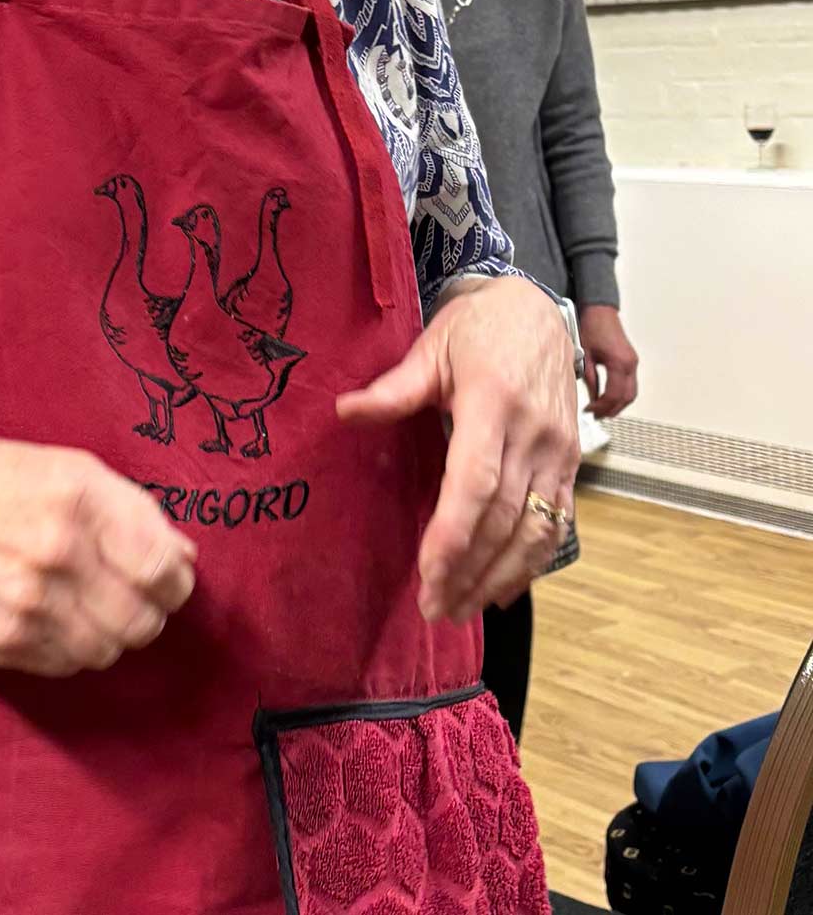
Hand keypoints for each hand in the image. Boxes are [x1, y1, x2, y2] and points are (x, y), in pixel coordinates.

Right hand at [0, 439, 196, 677]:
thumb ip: (131, 508)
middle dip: (147, 613)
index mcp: (78, 498)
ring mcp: (28, 603)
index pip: (160, 567)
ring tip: (90, 606)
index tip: (169, 578)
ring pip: (107, 650)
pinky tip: (57, 619)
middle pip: (141, 620)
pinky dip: (73, 650)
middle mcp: (56, 552)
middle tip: (133, 596)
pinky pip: (67, 666)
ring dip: (110, 635)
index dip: (175, 581)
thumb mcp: (65, 467)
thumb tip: (183, 556)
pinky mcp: (3, 640)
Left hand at [334, 277, 579, 625]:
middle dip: (469, 569)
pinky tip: (503, 588)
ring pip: (536, 529)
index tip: (428, 573)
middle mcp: (534, 432)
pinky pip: (558, 522)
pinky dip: (533, 562)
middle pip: (504, 517)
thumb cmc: (478, 326)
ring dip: (500, 576)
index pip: (476, 481)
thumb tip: (345, 411)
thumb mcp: (432, 345)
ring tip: (462, 608)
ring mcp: (560, 450)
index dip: (454, 532)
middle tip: (434, 607)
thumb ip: (395, 388)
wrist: (538, 309)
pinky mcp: (573, 461)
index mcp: (493, 402)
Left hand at [578, 305, 637, 416]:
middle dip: (612, 410)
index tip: (590, 411)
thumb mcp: (585, 355)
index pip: (614, 395)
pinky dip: (621, 395)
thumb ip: (590, 378)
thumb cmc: (591, 327)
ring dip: (618, 404)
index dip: (602, 407)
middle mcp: (630, 364)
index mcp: (619, 363)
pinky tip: (608, 398)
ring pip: (631, 393)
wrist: (600, 311)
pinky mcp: (631, 361)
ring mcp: (633, 363)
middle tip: (596, 416)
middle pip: (627, 397)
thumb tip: (591, 397)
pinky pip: (630, 384)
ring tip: (602, 411)